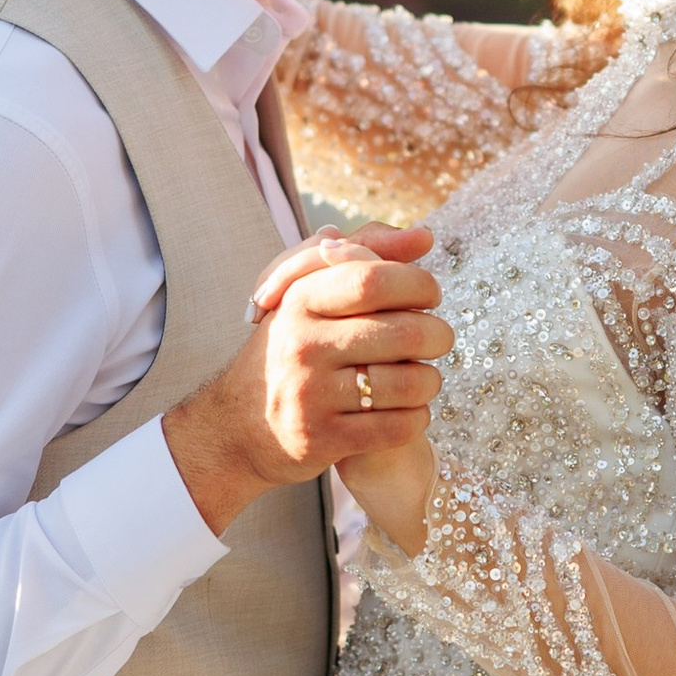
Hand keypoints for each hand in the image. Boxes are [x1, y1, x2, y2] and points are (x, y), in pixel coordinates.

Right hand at [163, 225, 448, 537]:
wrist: (237, 428)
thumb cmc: (290, 348)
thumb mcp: (309, 292)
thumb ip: (365, 252)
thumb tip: (424, 236)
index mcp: (300, 300)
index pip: (376, 279)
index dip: (418, 285)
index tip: (429, 296)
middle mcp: (302, 344)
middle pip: (405, 332)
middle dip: (438, 335)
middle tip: (438, 340)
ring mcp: (311, 395)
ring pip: (409, 383)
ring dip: (430, 380)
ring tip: (423, 377)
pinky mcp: (323, 439)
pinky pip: (397, 426)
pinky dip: (416, 418)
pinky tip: (408, 410)